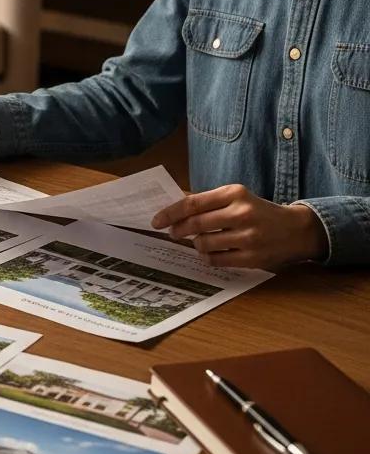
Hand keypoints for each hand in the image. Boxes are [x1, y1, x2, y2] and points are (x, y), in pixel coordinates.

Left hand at [151, 184, 327, 269]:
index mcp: (234, 193)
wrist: (296, 229)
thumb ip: (207, 202)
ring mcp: (248, 237)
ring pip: (204, 243)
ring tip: (199, 241)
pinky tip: (210, 253)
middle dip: (178, 230)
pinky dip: (208, 257)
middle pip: (196, 224)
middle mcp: (241, 213)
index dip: (170, 213)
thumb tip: (173, 207)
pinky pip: (218, 260)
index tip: (156, 221)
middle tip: (172, 233)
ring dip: (196, 244)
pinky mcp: (253, 257)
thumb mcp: (235, 197)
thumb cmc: (257, 211)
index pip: (192, 203)